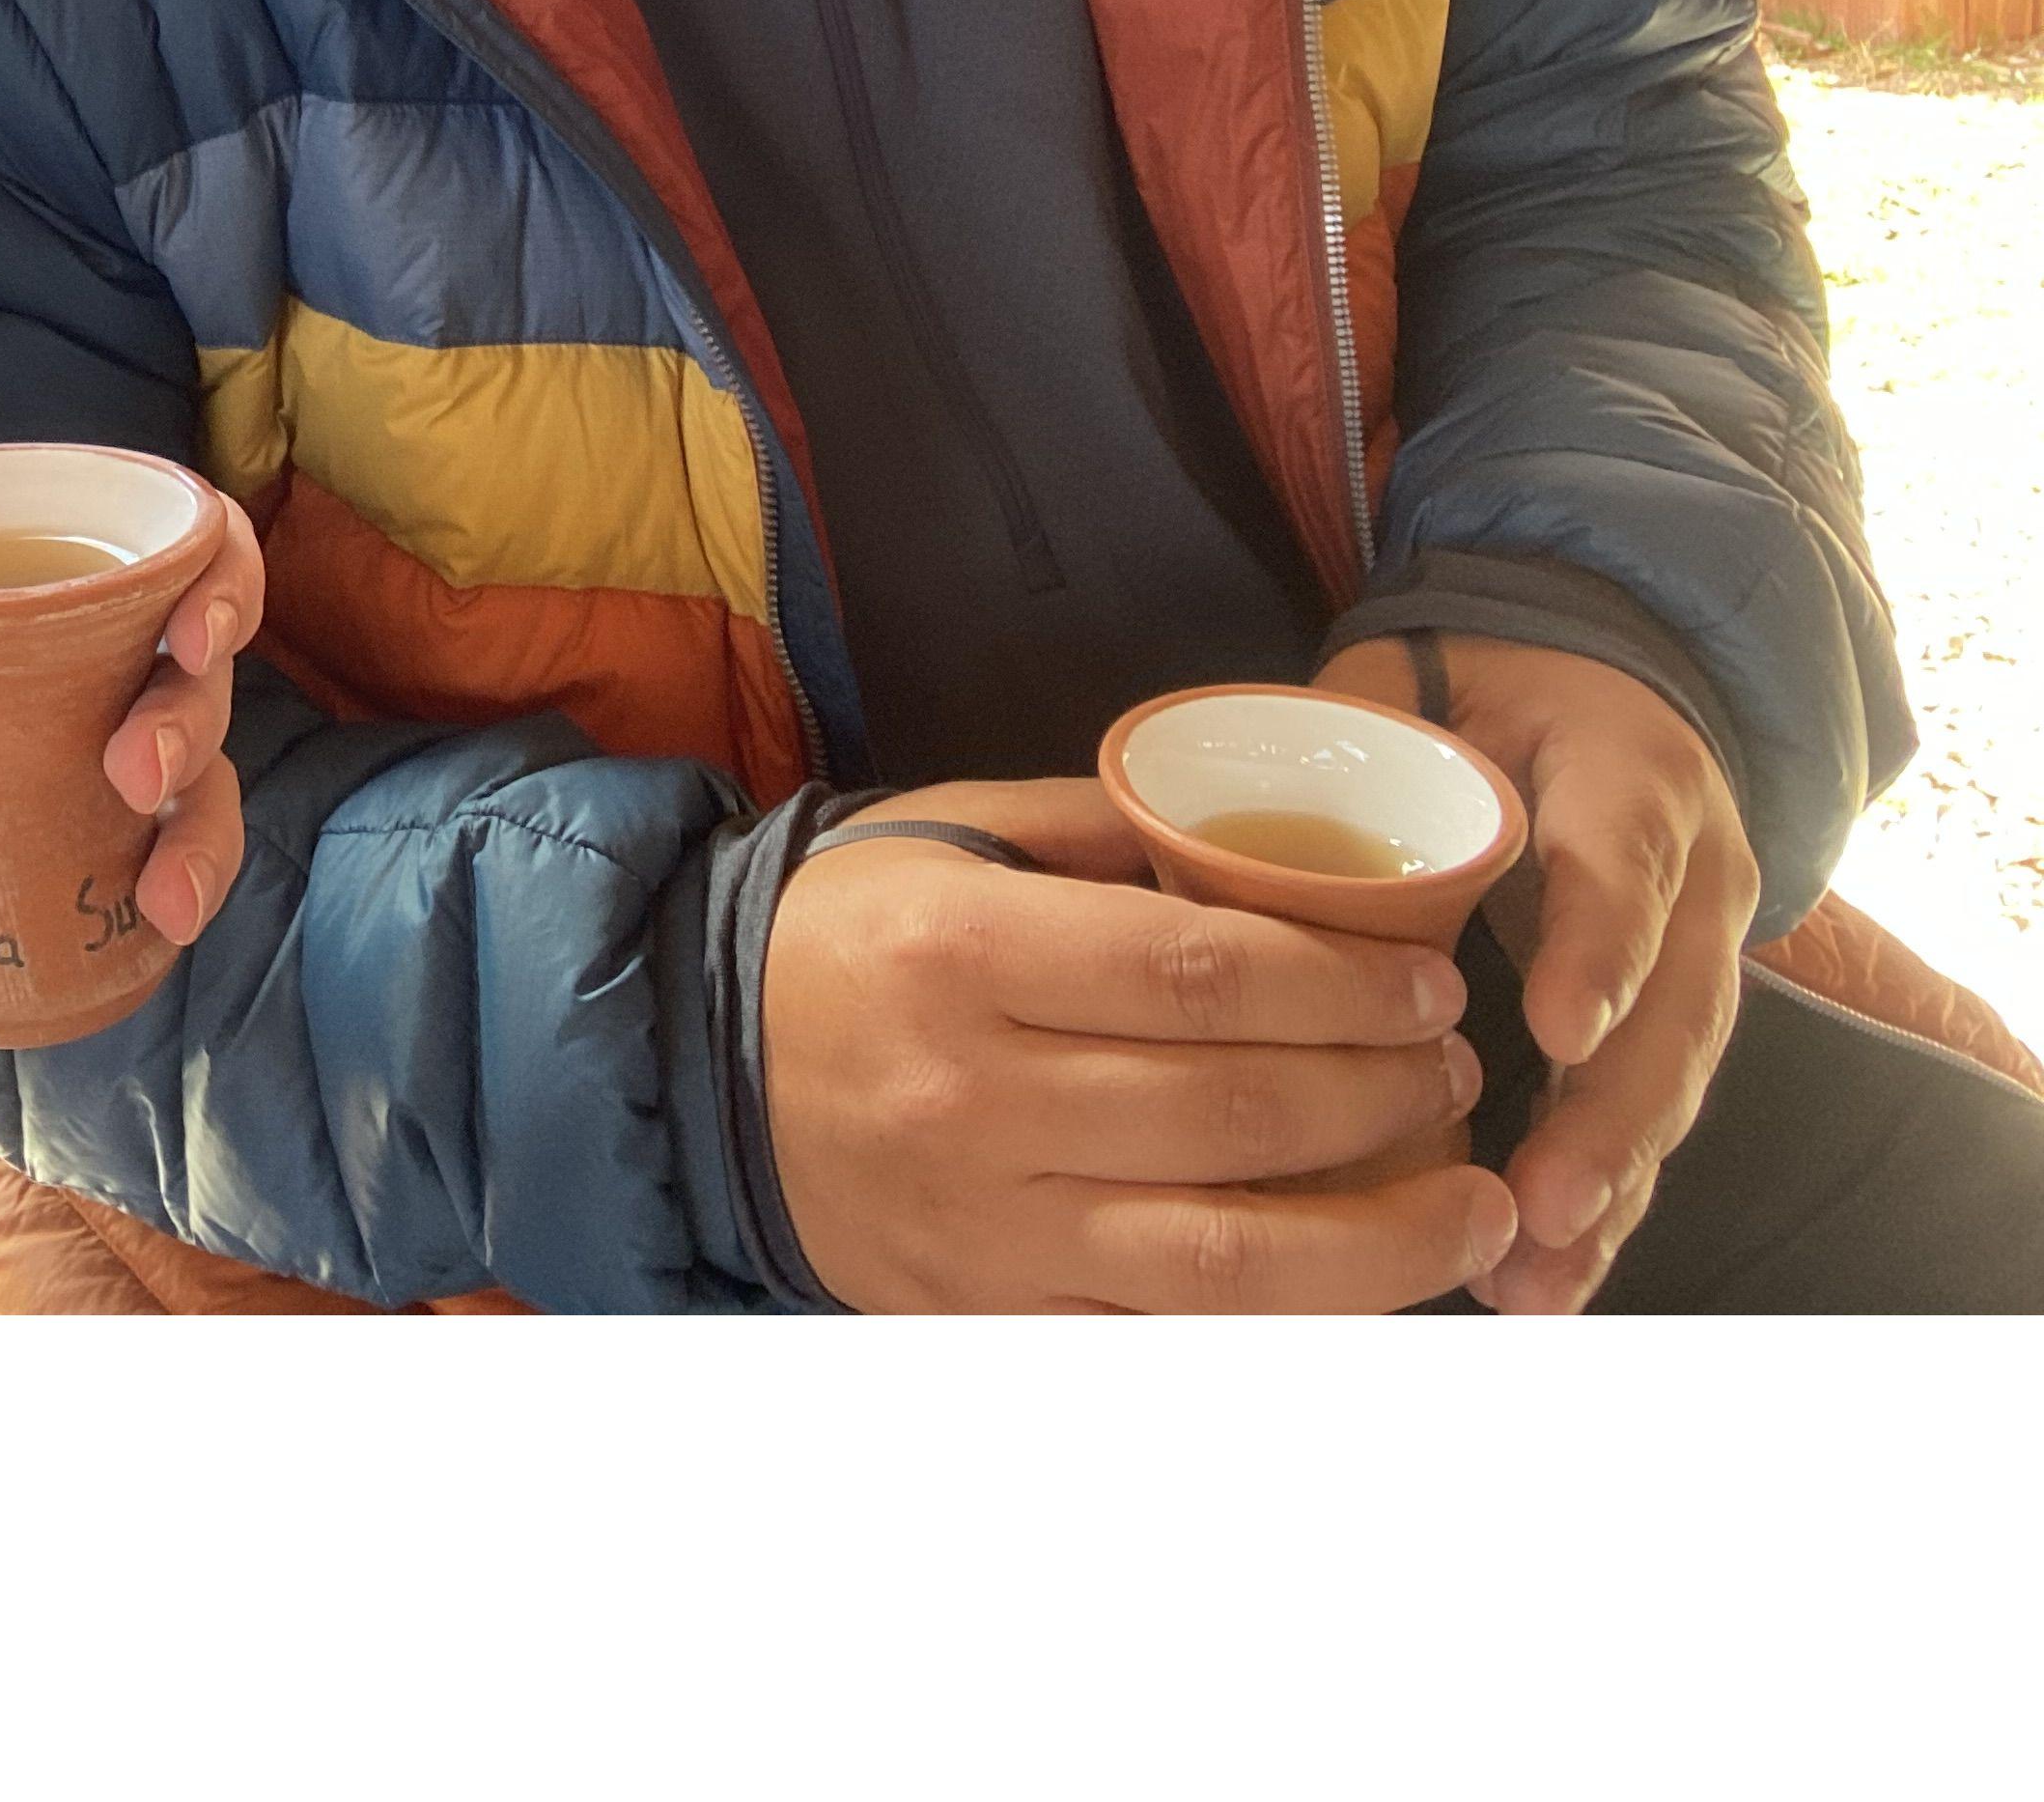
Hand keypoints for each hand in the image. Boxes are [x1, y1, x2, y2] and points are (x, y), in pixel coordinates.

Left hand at [0, 484, 267, 945]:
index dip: (223, 585)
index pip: (194, 547)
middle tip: (131, 773)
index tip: (190, 636)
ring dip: (201, 838)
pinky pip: (146, 854)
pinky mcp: (69, 824)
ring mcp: (96, 739)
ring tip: (166, 900)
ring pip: (198, 780)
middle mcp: (110, 648)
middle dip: (187, 727)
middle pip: (198, 677)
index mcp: (67, 558)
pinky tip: (155, 934)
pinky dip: (166, 890)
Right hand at [763, 778, 1516, 1312]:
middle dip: (1384, 1096)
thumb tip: (1272, 843)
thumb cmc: (847, 933)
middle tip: (1457, 1071)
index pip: (1202, 975)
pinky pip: (1161, 1342)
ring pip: (1224, 1264)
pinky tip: (1364, 1293)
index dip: (1343, 985)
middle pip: (1234, 1114)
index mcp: (965, 957)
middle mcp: (975, 1098)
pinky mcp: (986, 1316)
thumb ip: (1101, 830)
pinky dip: (1281, 1327)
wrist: (697, 1063)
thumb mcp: (947, 834)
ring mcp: (982, 1227)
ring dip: (1381, 1242)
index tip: (1428, 983)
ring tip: (1475, 1206)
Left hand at [1316, 637, 1757, 1313]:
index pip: (1622, 864)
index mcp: (1631, 774)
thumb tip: (1212, 813)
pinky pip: (1646, 1117)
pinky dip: (1601, 1202)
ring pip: (1669, 1084)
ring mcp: (1698, 954)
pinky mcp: (1672, 1016)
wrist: (1599, 675)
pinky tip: (1543, 1277)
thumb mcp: (1426, 675)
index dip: (1598, 950)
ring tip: (1534, 1274)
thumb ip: (1347, 734)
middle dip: (1609, 1120)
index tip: (1556, 1030)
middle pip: (1671, 1012)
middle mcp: (1693, 876)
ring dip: (1607, 1188)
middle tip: (1541, 1204)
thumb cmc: (1485, 685)